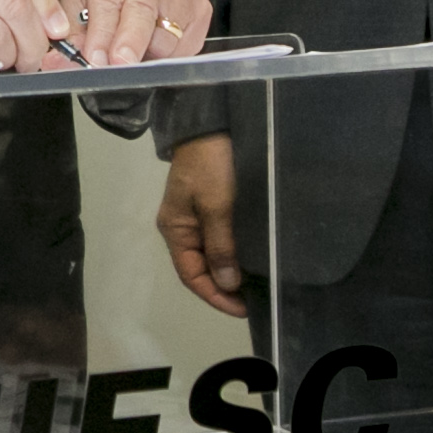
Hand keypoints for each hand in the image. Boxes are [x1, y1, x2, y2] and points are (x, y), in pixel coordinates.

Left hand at [52, 0, 212, 66]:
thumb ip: (69, 30)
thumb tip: (58, 62)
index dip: (101, 32)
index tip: (95, 58)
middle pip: (142, 13)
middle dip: (129, 44)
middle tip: (118, 66)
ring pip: (166, 36)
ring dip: (145, 55)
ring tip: (128, 52)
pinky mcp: (200, 8)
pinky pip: (185, 46)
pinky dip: (167, 57)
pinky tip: (151, 47)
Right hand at [157, 134, 245, 316]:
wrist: (210, 124)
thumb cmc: (210, 165)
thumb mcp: (216, 205)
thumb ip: (221, 245)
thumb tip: (226, 284)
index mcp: (175, 229)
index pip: (191, 275)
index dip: (215, 296)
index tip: (244, 309)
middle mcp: (182, 227)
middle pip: (200, 268)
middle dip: (224, 288)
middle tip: (255, 300)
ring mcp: (195, 217)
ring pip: (211, 255)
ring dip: (230, 273)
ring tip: (256, 285)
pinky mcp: (210, 206)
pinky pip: (219, 240)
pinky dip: (233, 254)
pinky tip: (251, 259)